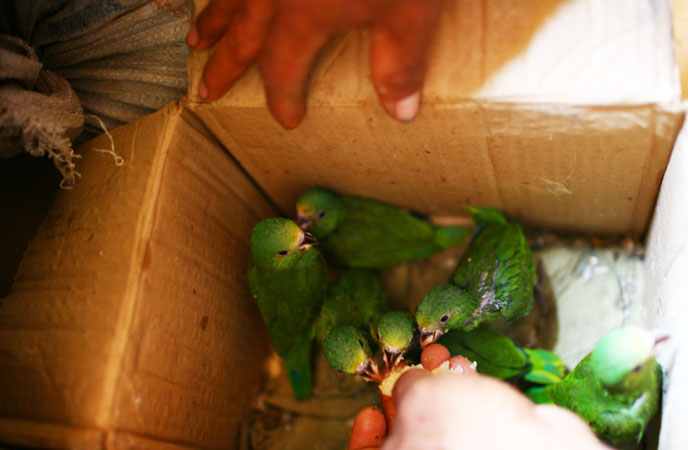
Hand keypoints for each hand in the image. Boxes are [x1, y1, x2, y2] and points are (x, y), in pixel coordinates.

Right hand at [187, 0, 444, 128]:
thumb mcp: (410, 9)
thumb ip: (400, 61)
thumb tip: (401, 111)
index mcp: (302, 14)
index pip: (282, 69)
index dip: (282, 97)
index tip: (286, 119)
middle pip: (241, 33)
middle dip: (224, 65)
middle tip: (206, 90)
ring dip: (212, 17)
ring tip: (196, 39)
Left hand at [347, 347, 687, 449]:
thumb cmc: (469, 440)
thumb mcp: (417, 395)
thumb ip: (405, 386)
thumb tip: (410, 384)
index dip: (364, 432)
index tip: (372, 406)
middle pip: (407, 438)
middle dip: (411, 394)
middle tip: (416, 366)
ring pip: (444, 429)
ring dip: (443, 389)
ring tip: (446, 361)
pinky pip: (473, 430)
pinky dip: (469, 401)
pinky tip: (471, 375)